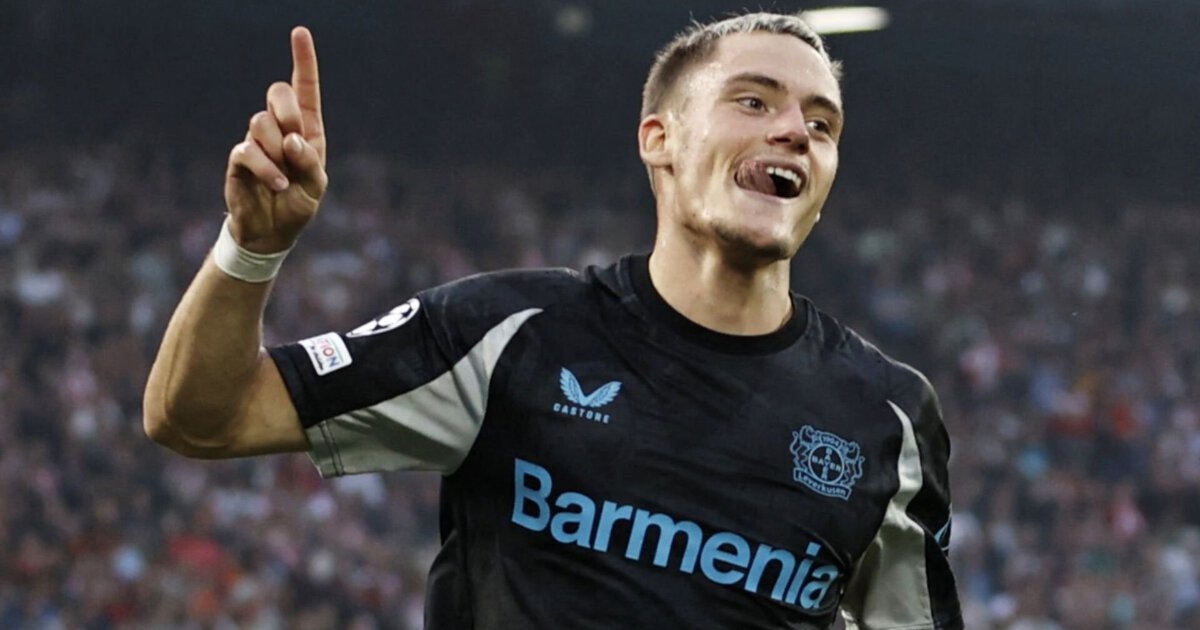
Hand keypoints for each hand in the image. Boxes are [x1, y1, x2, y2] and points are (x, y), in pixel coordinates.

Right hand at [224, 27, 327, 253]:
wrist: (271, 232)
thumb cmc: (297, 206)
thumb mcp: (316, 187)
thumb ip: (310, 162)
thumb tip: (292, 140)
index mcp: (307, 131)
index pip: (305, 89)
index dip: (303, 60)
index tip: (300, 32)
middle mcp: (280, 130)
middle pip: (278, 93)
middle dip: (287, 111)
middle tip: (294, 140)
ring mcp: (257, 142)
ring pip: (260, 122)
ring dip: (277, 150)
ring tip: (285, 178)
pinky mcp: (239, 158)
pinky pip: (248, 150)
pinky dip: (267, 168)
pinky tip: (278, 184)